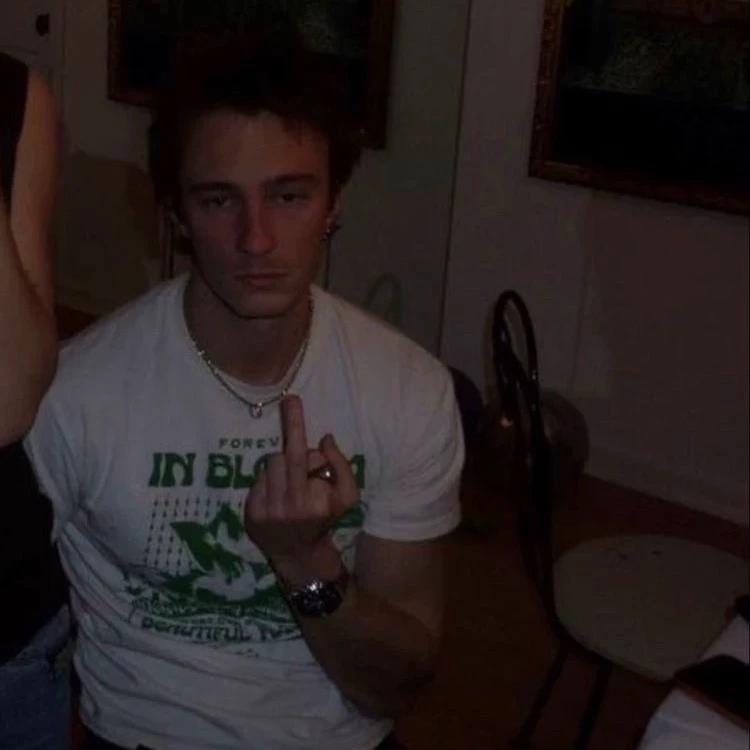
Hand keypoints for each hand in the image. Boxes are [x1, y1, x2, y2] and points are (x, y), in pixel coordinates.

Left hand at [244, 395, 357, 569]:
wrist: (300, 554)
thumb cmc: (326, 518)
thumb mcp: (348, 496)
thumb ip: (342, 465)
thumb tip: (324, 439)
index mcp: (312, 499)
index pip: (299, 454)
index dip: (295, 425)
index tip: (291, 398)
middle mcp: (288, 506)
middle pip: (281, 456)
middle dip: (292, 452)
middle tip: (301, 449)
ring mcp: (267, 512)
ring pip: (268, 466)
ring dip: (281, 468)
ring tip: (291, 483)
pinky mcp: (251, 515)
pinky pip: (258, 481)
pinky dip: (269, 483)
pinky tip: (277, 496)